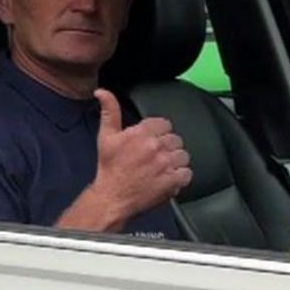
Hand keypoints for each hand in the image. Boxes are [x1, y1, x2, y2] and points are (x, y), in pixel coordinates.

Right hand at [58, 90, 190, 231]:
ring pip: (183, 155)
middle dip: (167, 147)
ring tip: (163, 168)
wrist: (112, 197)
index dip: (159, 133)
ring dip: (175, 161)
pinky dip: (180, 176)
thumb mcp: (106, 136)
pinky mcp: (172, 181)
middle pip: (175, 139)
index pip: (164, 124)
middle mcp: (156, 147)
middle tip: (156, 157)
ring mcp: (165, 164)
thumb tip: (102, 92)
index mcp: (142, 133)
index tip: (153, 141)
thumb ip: (109, 111)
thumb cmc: (109, 168)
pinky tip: (169, 178)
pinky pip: (187, 173)